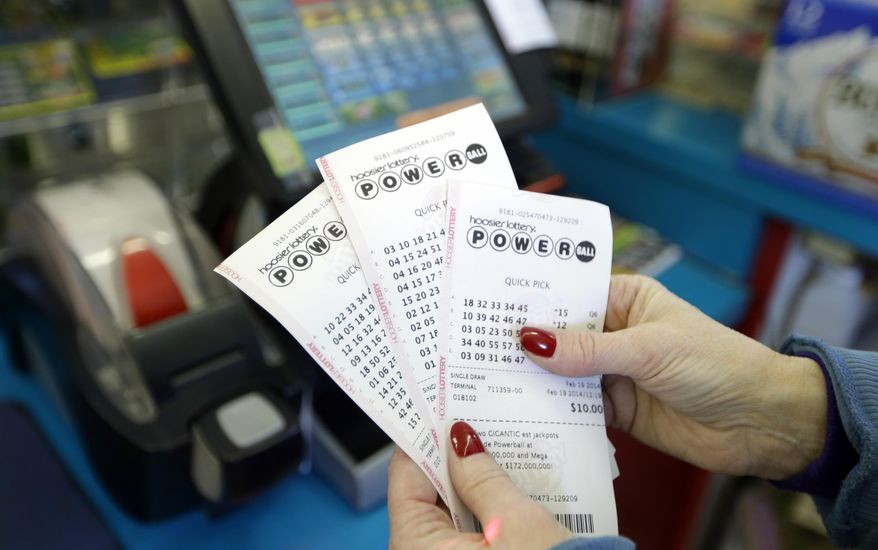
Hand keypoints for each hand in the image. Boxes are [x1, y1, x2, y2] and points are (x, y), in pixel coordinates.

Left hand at [388, 421, 571, 549]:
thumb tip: (459, 437)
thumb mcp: (515, 523)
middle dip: (455, 453)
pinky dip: (490, 505)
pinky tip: (512, 478)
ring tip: (499, 439)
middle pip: (430, 490)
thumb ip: (483, 474)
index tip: (440, 401)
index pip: (406, 474)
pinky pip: (473, 530)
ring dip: (477, 478)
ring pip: (454, 508)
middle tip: (476, 413)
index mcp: (414, 548)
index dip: (424, 435)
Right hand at [519, 274, 827, 479]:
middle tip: (479, 345)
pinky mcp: (615, 410)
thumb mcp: (649, 349)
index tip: (491, 304)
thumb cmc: (718, 365)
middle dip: (527, 342)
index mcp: (626, 300)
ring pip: (562, 373)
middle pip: (560, 335)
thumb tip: (531, 341)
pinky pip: (574, 408)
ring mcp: (613, 373)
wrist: (760, 423)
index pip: (570, 294)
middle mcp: (615, 333)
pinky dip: (553, 411)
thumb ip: (589, 350)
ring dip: (535, 378)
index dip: (534, 299)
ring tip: (489, 377)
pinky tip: (523, 410)